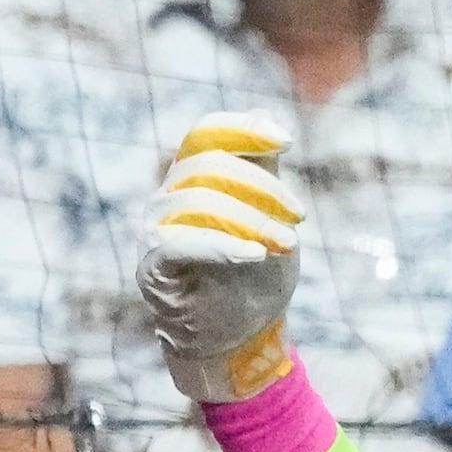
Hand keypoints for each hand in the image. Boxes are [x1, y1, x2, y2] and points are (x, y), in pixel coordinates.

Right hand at [139, 116, 303, 404]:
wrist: (239, 337)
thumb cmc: (253, 275)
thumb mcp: (268, 215)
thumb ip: (262, 170)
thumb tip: (263, 113)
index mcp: (191, 178)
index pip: (206, 134)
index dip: (243, 130)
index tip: (287, 142)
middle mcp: (166, 197)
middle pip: (210, 167)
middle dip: (263, 188)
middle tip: (299, 215)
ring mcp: (154, 230)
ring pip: (199, 202)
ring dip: (251, 220)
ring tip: (286, 243)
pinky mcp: (152, 267)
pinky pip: (181, 243)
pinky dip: (222, 246)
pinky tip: (254, 256)